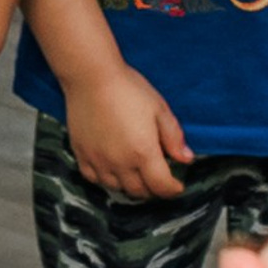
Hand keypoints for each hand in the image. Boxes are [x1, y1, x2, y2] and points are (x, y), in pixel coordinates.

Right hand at [63, 58, 189, 197]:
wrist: (91, 76)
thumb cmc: (128, 88)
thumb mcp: (159, 109)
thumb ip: (174, 137)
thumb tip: (186, 158)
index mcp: (143, 152)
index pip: (162, 186)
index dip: (173, 189)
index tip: (177, 185)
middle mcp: (120, 162)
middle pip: (140, 191)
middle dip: (153, 189)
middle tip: (158, 180)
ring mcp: (98, 160)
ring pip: (116, 188)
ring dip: (130, 186)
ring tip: (137, 175)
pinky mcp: (81, 154)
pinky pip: (94, 178)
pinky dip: (106, 179)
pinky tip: (112, 169)